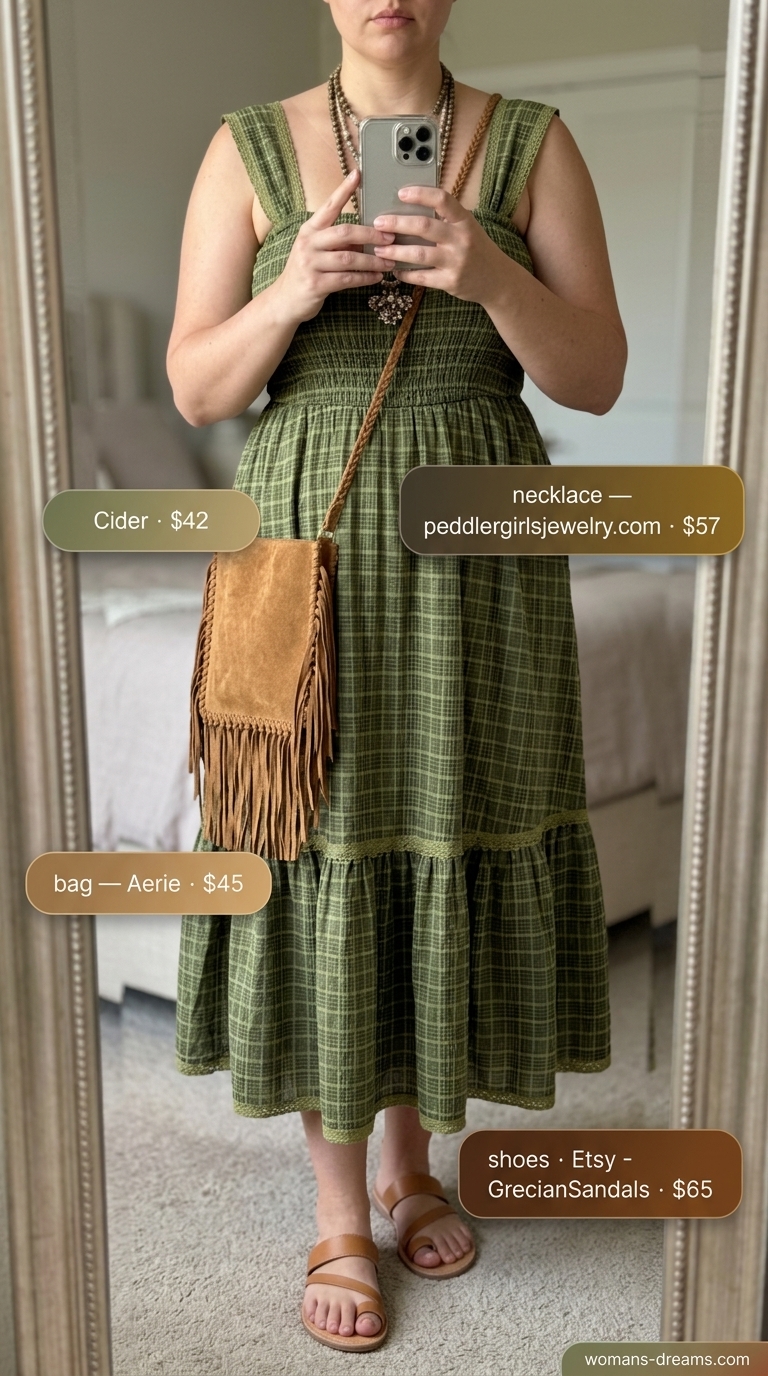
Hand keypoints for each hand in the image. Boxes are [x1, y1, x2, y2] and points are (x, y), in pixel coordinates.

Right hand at [278, 170, 395, 323]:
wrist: (285, 300)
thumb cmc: (306, 272)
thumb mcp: (318, 251)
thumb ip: (338, 242)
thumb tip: (367, 235)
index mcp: (309, 230)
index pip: (329, 206)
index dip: (344, 190)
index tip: (358, 174)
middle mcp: (308, 243)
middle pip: (344, 232)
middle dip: (371, 234)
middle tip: (390, 237)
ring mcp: (310, 264)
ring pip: (349, 258)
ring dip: (372, 260)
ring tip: (389, 262)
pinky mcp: (315, 284)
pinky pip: (346, 279)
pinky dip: (364, 277)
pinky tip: (376, 277)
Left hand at [373, 185, 505, 306]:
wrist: (498, 280)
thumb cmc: (476, 249)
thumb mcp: (467, 228)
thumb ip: (445, 219)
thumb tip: (409, 210)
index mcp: (464, 220)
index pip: (442, 199)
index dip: (420, 194)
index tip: (401, 193)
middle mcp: (461, 239)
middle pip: (424, 226)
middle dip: (397, 224)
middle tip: (378, 223)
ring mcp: (456, 262)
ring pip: (419, 254)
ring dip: (395, 252)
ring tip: (379, 250)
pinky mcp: (450, 282)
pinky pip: (422, 277)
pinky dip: (405, 274)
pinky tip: (394, 270)